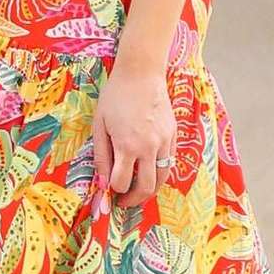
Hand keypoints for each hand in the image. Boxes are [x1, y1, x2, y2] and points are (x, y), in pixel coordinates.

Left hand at [86, 59, 178, 206]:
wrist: (141, 73)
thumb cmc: (116, 96)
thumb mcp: (100, 125)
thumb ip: (101, 156)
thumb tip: (101, 181)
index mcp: (127, 146)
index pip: (121, 183)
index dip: (113, 190)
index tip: (109, 190)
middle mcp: (149, 148)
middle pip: (146, 188)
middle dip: (133, 200)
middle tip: (124, 200)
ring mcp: (164, 142)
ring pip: (162, 179)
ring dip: (150, 190)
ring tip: (138, 191)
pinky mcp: (173, 135)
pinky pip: (170, 162)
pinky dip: (160, 172)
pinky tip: (149, 170)